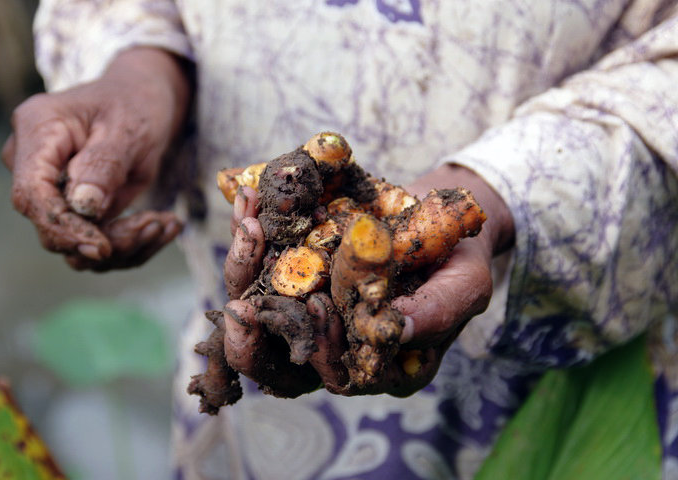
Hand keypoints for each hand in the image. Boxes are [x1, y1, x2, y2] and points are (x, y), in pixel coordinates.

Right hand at [2, 47, 191, 269]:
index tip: (103, 247)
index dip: (63, 227)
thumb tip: (82, 207)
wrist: (141, 100)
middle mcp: (29, 163)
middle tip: (158, 223)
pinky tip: (165, 224)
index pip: (31, 194)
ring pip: (73, 245)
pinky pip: (91, 244)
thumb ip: (104, 165)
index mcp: (36, 130)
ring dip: (125, 245)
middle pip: (52, 226)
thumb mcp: (128, 128)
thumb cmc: (134, 104)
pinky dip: (130, 243)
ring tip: (169, 222)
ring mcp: (45, 190)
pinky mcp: (68, 211)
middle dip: (108, 238)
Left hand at [220, 164, 513, 396]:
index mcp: (380, 367)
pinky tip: (249, 202)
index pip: (341, 375)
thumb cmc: (458, 262)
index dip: (324, 350)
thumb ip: (439, 310)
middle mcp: (336, 349)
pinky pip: (258, 268)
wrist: (439, 220)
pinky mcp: (292, 279)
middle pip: (282, 365)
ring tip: (248, 229)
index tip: (316, 307)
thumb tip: (400, 328)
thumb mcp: (465, 284)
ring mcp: (308, 314)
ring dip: (244, 275)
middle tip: (239, 313)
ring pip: (260, 314)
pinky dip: (251, 237)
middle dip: (253, 344)